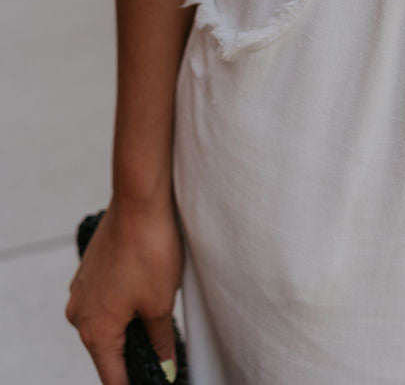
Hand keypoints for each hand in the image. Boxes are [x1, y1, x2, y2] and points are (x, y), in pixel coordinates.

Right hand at [66, 195, 182, 384]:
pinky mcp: (89, 271)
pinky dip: (122, 307)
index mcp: (94, 331)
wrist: (139, 200)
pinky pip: (104, 301)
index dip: (135, 384)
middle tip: (162, 357)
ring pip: (105, 325)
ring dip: (128, 330)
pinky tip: (144, 296)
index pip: (113, 379)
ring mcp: (81, 291)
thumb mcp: (161, 305)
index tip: (155, 380)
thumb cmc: (150, 250)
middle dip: (133, 358)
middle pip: (107, 354)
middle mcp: (79, 314)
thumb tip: (164, 369)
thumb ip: (160, 344)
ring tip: (157, 324)